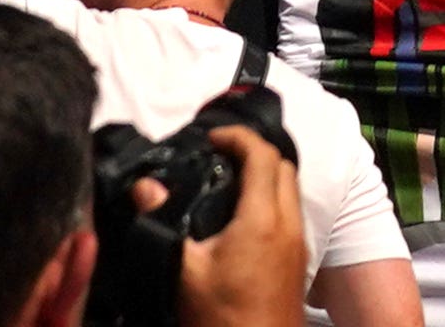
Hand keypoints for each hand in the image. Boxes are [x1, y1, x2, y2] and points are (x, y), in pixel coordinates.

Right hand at [165, 118, 320, 326]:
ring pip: (290, 188)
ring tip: (227, 181)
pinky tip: (241, 216)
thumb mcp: (185, 273)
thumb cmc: (222, 315)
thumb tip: (145, 184)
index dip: (238, 136)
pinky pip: (291, 211)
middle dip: (254, 151)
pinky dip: (271, 197)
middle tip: (218, 156)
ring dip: (265, 174)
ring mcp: (299, 241)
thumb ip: (164, 223)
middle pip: (283, 165)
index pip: (262, 155)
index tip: (210, 137)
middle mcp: (289, 222)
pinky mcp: (298, 259)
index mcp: (263, 218)